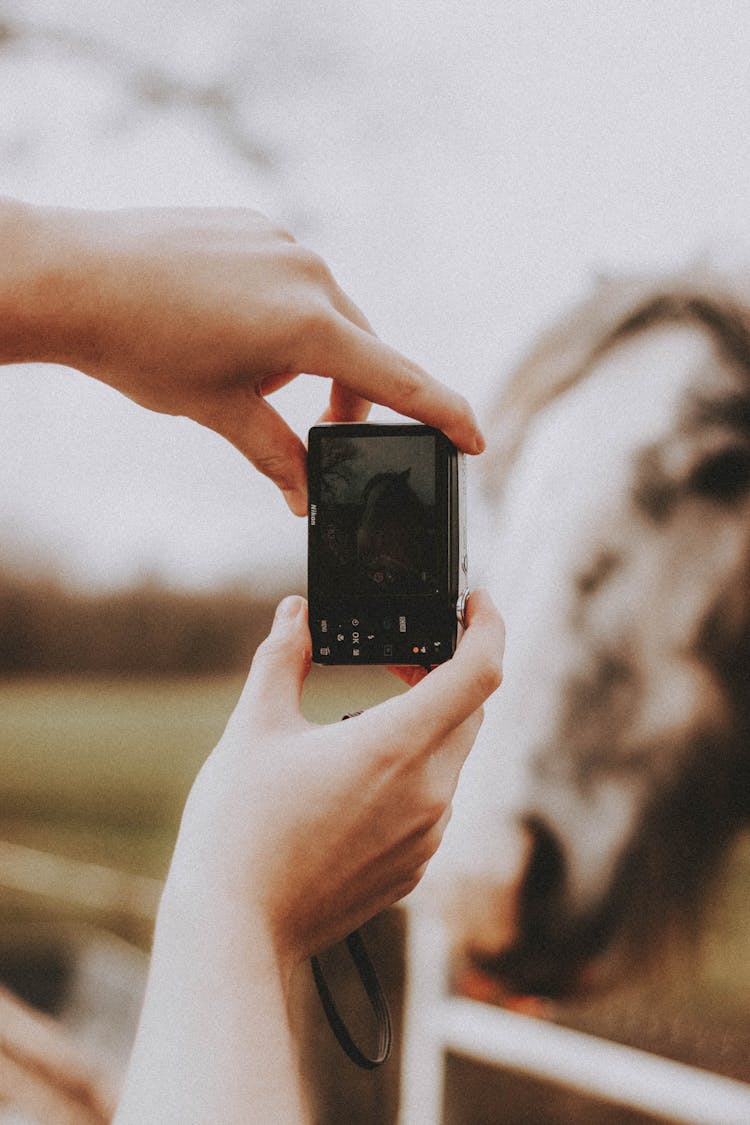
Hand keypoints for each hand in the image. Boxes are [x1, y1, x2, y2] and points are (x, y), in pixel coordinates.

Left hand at [6, 202, 483, 512]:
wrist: (71, 278)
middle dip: (347, 395)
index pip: (397, 379)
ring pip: (326, 313)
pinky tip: (226, 324)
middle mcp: (308, 272)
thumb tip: (306, 498)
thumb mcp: (218, 411)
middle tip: (317, 430)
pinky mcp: (256, 225)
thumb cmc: (140, 347)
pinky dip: (280, 313)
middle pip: (361, 348)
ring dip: (307, 353)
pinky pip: (293, 278)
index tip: (476, 440)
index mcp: (308, 324)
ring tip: (242, 365)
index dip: (443, 414)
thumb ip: (277, 454)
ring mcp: (282, 241)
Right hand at [166, 589, 503, 966]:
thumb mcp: (255, 727)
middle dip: (447, 673)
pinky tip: (360, 776)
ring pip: (452, 757)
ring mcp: (427, 835)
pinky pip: (434, 803)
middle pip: (469, 710)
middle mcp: (428, 791)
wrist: (236, 929)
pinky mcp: (415, 867)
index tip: (476, 604)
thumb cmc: (239, 828)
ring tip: (370, 716)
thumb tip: (296, 614)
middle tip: (402, 657)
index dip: (488, 626)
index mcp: (396, 746)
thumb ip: (282, 658)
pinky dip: (415, 773)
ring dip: (428, 725)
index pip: (480, 672)